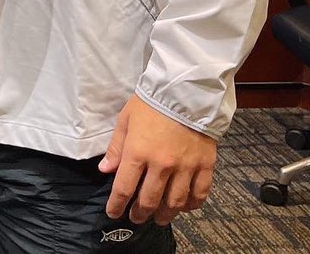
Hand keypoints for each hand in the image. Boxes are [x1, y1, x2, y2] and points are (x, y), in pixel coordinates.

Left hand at [99, 94, 215, 225]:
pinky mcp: (205, 166)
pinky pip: (199, 194)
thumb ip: (116, 147)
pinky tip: (184, 207)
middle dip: (139, 213)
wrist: (185, 91)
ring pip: (174, 202)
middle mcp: (161, 165)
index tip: (113, 213)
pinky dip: (191, 205)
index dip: (117, 205)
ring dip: (164, 214)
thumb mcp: (126, 120)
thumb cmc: (151, 103)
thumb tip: (105, 170)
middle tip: (135, 218)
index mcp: (138, 152)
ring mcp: (185, 167)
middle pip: (149, 200)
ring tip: (158, 218)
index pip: (124, 188)